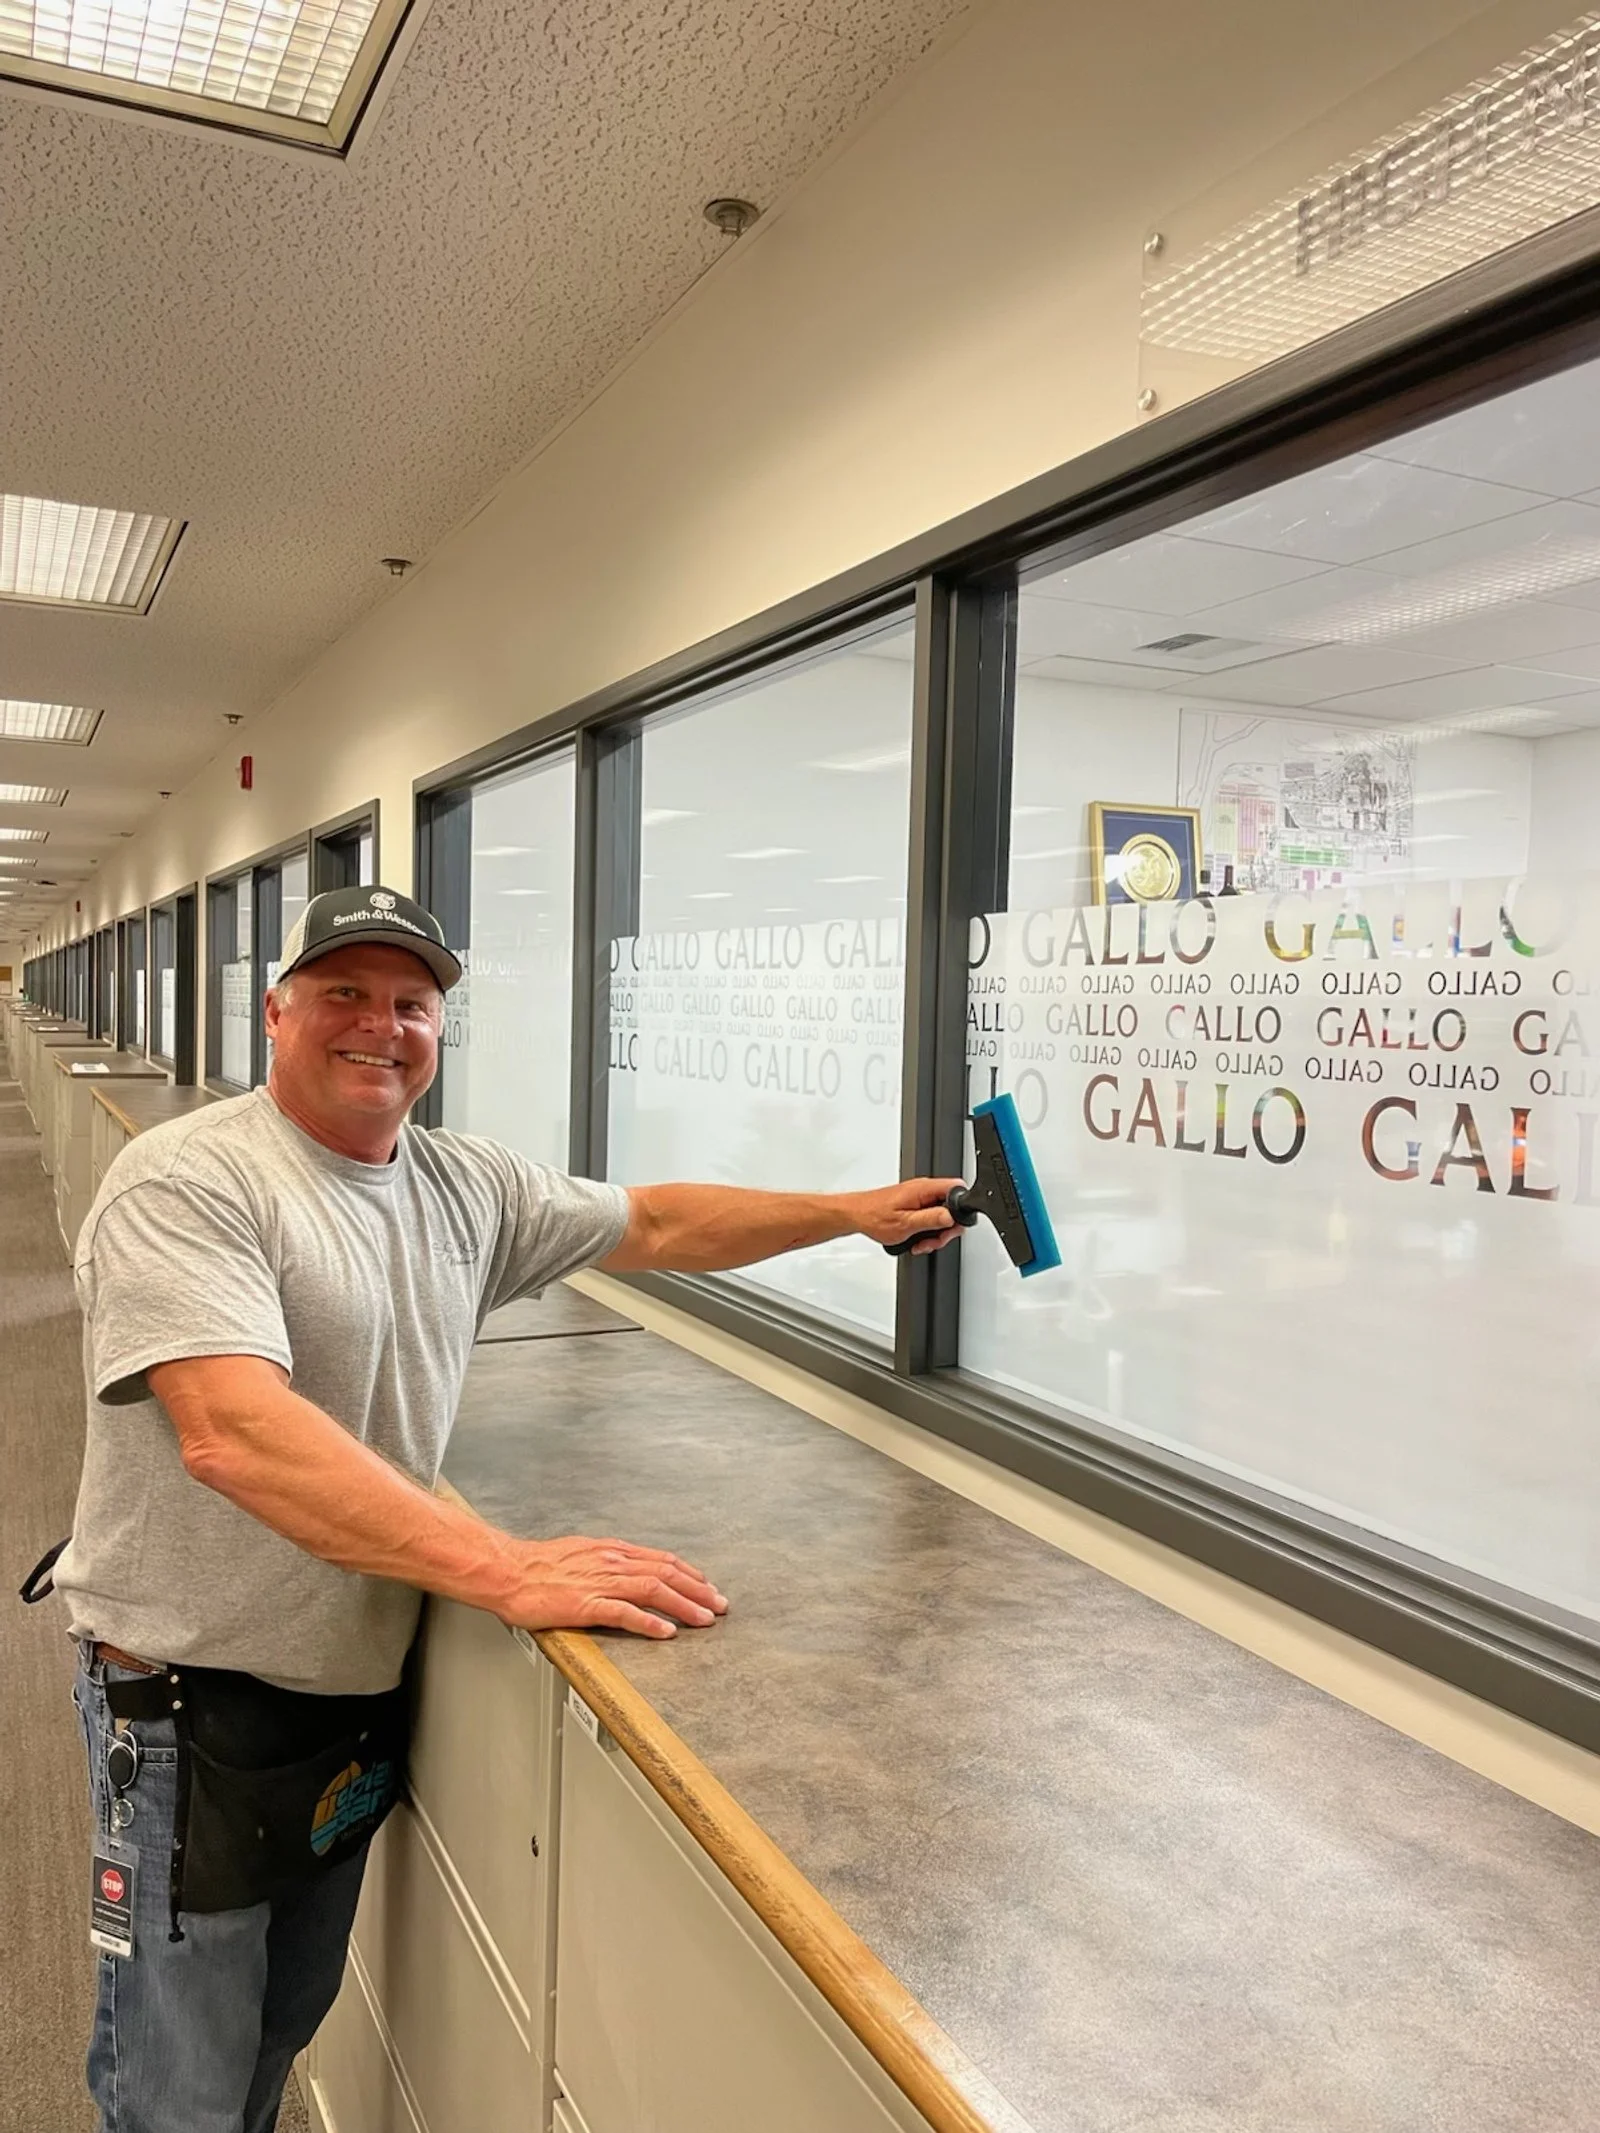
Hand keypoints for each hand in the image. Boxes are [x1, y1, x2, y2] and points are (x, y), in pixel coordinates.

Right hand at [498, 1534, 727, 1639]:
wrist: (507, 1570)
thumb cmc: (536, 1566)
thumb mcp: (579, 1553)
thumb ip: (604, 1562)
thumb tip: (623, 1569)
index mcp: (611, 1551)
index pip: (660, 1559)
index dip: (688, 1572)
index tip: (706, 1584)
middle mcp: (611, 1562)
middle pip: (666, 1573)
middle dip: (698, 1589)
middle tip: (720, 1604)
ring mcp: (600, 1583)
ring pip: (653, 1590)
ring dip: (684, 1605)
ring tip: (706, 1618)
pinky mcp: (586, 1604)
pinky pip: (624, 1613)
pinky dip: (649, 1622)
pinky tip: (667, 1632)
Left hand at [845, 1177, 965, 1254]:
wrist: (856, 1215)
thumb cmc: (873, 1216)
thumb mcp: (906, 1223)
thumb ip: (931, 1219)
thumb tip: (951, 1216)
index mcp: (924, 1189)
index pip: (956, 1189)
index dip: (960, 1209)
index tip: (950, 1227)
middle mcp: (923, 1190)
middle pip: (951, 1207)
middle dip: (946, 1229)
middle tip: (932, 1240)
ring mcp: (919, 1197)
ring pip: (941, 1215)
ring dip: (934, 1233)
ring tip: (920, 1243)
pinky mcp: (914, 1204)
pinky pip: (929, 1217)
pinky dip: (925, 1231)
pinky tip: (915, 1239)